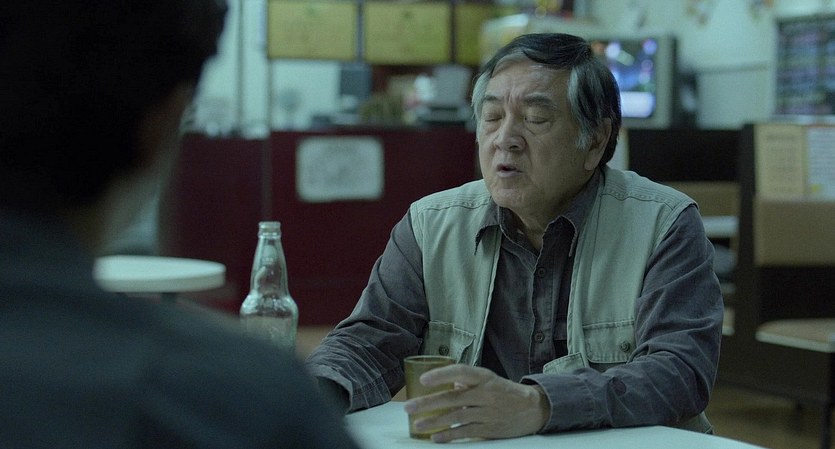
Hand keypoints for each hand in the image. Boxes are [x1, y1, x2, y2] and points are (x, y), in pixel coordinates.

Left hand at [403, 364, 549, 442]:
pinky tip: (435, 437)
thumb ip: (465, 382)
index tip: (423, 380)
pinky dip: (449, 435)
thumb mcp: (487, 380)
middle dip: (428, 403)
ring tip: (417, 424)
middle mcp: (485, 393)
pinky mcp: (489, 428)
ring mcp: (487, 412)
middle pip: (453, 398)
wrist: (532, 408)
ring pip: (456, 416)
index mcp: (484, 377)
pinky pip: (465, 432)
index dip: (441, 375)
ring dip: (434, 421)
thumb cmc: (504, 391)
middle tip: (409, 407)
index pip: (460, 372)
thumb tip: (443, 385)